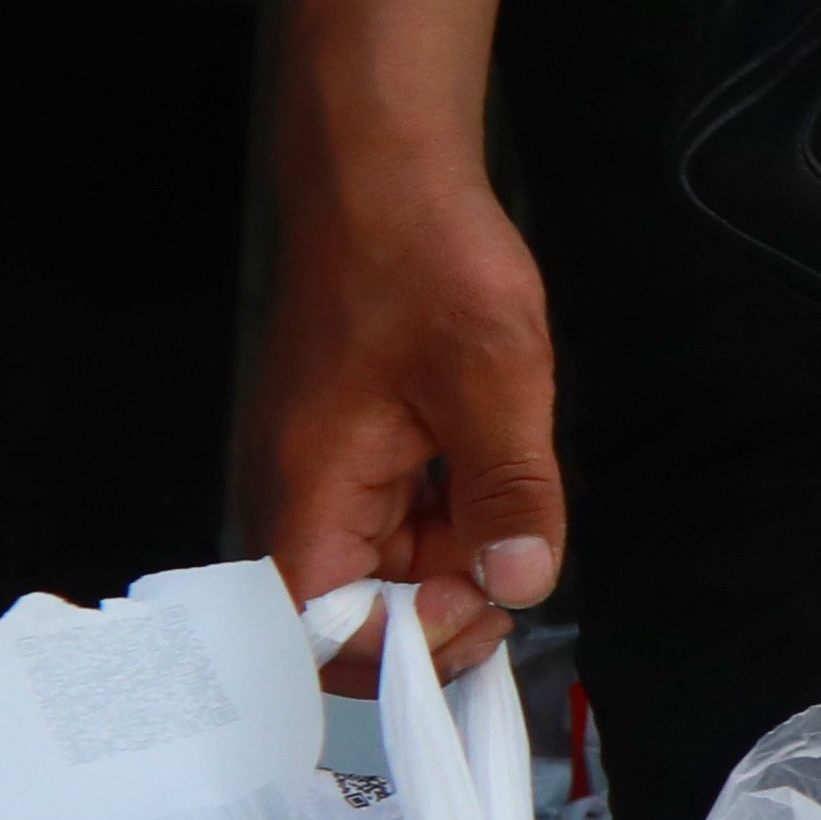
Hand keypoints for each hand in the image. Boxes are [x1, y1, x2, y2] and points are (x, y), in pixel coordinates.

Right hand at [253, 179, 565, 670]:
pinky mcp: (351, 448)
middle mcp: (298, 491)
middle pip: (354, 611)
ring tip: (514, 522)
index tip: (482, 610)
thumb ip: (509, 493)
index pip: (319, 632)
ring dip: (453, 565)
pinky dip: (450, 521)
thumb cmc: (424, 257)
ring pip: (386, 567)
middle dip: (439, 611)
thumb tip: (522, 585)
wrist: (385, 172)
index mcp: (308, 487)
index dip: (402, 646)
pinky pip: (396, 518)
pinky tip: (492, 484)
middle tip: (516, 576)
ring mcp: (323, 470)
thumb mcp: (494, 381)